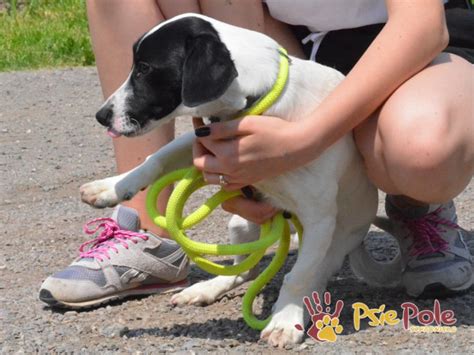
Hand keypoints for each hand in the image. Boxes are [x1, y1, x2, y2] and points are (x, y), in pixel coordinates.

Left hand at [192, 116, 307, 190]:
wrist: (297, 147)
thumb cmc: (274, 131)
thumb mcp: (247, 124)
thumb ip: (221, 128)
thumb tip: (201, 130)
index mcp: (228, 155)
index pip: (202, 141)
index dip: (199, 127)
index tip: (201, 117)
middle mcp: (230, 170)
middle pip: (199, 163)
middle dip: (198, 147)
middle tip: (206, 134)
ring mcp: (238, 178)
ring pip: (209, 177)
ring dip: (206, 163)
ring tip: (214, 148)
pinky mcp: (246, 181)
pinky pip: (224, 184)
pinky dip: (218, 175)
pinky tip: (225, 162)